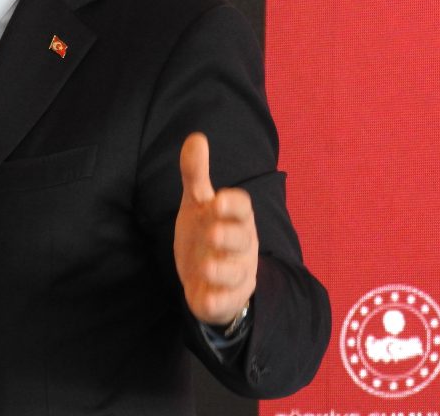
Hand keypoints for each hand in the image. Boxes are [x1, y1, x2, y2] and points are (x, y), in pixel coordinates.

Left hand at [174, 132, 257, 325]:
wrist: (209, 278)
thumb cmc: (207, 231)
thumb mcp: (198, 203)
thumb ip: (196, 173)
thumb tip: (196, 137)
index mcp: (236, 219)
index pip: (243, 208)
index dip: (232, 204)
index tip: (217, 198)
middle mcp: (241, 247)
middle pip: (242, 240)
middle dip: (228, 237)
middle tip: (211, 233)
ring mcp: (235, 274)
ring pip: (234, 273)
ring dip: (221, 270)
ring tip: (205, 266)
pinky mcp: (224, 299)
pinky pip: (223, 302)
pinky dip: (215, 301)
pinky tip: (204, 298)